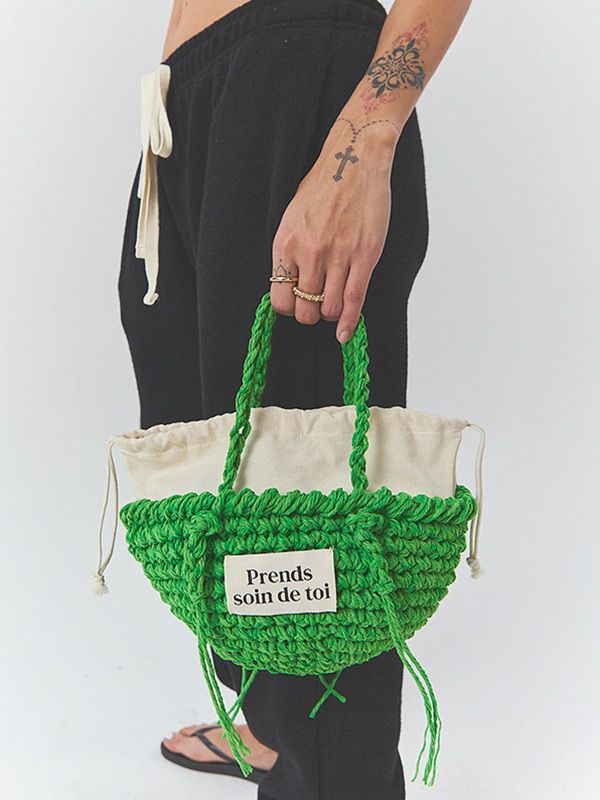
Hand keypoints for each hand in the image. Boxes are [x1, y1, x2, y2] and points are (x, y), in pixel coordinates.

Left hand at [270, 117, 399, 341]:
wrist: (353, 161)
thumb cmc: (322, 188)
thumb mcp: (292, 219)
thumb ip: (290, 253)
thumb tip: (290, 285)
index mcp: (286, 245)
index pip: (280, 300)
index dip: (289, 308)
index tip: (297, 304)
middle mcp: (309, 254)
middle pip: (305, 310)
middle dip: (310, 315)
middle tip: (317, 305)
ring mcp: (338, 256)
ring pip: (328, 310)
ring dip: (330, 315)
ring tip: (333, 305)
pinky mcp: (364, 256)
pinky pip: (353, 300)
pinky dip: (348, 323)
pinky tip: (345, 334)